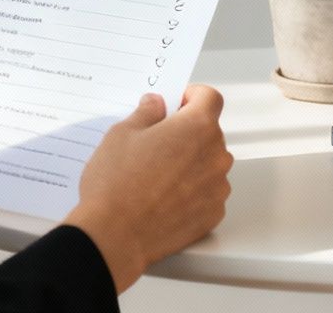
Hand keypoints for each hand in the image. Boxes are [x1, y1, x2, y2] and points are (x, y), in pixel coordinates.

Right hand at [67, 86, 233, 292]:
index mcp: (197, 127)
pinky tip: (164, 197)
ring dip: (191, 162)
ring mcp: (217, 187)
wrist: (115, 236)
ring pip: (209, 163)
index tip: (176, 104)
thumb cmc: (117, 184)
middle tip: (157, 143)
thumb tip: (156, 105)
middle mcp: (215, 155)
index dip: (192, 96)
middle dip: (187, 132)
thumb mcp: (122, 134)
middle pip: (209, 132)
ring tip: (157, 175)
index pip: (210, 98)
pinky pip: (208, 192)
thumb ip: (147, 113)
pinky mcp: (213, 214)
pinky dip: (192, 190)